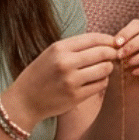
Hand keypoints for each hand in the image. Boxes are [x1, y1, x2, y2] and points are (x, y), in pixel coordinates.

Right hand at [5, 33, 119, 123]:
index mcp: (59, 48)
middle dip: (112, 54)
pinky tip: (96, 81)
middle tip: (114, 56)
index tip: (114, 43)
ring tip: (103, 69)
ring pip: (105, 69)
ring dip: (108, 68)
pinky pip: (101, 85)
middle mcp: (66, 62)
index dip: (109, 40)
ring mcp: (71, 80)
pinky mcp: (76, 96)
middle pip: (103, 53)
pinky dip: (103, 81)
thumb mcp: (51, 54)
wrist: (24, 100)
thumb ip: (75, 47)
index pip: (94, 38)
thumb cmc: (40, 74)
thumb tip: (105, 42)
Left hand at [112, 19, 138, 91]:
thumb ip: (116, 45)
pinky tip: (134, 72)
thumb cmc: (119, 61)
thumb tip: (117, 43)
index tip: (116, 43)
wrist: (124, 80)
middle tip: (120, 55)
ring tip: (128, 64)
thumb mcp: (114, 51)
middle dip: (135, 45)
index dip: (128, 32)